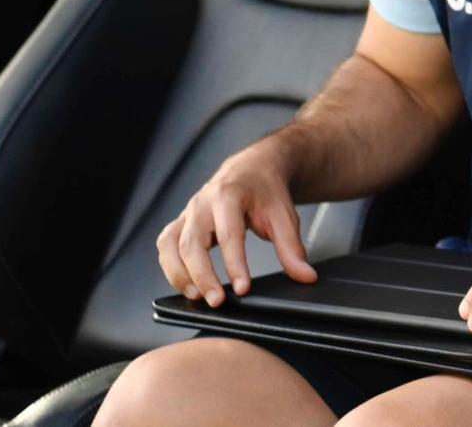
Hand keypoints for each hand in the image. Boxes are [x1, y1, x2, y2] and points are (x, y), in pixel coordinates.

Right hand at [155, 143, 314, 306]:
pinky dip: (171, 268)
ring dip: (180, 275)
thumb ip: (292, 247)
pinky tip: (187, 285)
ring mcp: (187, 212)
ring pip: (170, 246)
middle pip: (192, 243)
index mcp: (229, 196)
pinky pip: (166, 246)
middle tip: (217, 302)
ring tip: (198, 297)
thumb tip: (306, 276)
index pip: (229, 234)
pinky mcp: (180, 222)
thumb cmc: (267, 191)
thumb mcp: (284, 215)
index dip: (235, 264)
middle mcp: (202, 203)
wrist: (253, 169)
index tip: (243, 289)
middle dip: (202, 275)